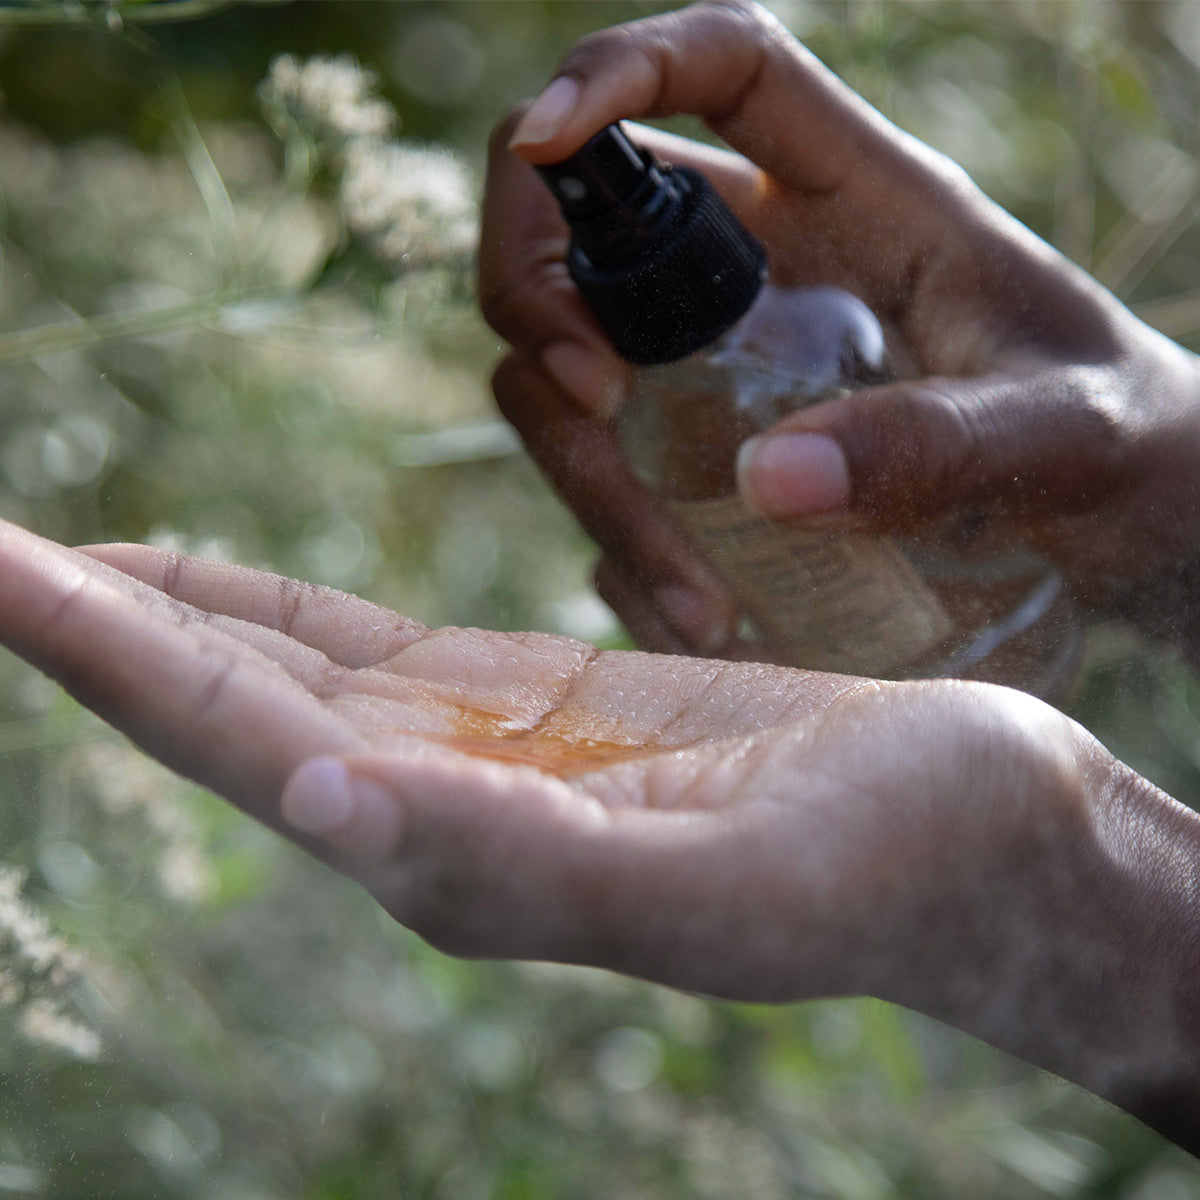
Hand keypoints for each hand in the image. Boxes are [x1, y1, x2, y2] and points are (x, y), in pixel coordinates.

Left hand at [3, 517, 1199, 1151]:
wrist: (980, 839)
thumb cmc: (889, 867)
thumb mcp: (720, 884)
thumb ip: (519, 864)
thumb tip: (320, 803)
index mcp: (461, 860)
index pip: (236, 740)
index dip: (99, 654)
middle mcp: (442, 812)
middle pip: (223, 704)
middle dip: (86, 623)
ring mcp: (485, 756)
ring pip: (280, 670)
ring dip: (157, 611)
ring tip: (46, 559)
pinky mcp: (540, 707)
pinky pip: (365, 646)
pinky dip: (269, 608)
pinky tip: (204, 584)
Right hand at [479, 0, 1199, 658]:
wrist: (1112, 525)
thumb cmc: (1111, 441)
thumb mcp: (1059, 432)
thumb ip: (940, 444)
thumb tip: (770, 482)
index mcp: (856, 199)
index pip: (719, 71)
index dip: (614, 74)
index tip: (549, 144)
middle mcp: (758, 271)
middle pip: (580, 232)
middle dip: (542, 302)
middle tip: (597, 405)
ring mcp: (711, 370)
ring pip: (568, 376)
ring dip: (589, 474)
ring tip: (701, 603)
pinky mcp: (698, 461)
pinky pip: (611, 484)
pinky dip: (627, 552)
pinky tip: (703, 617)